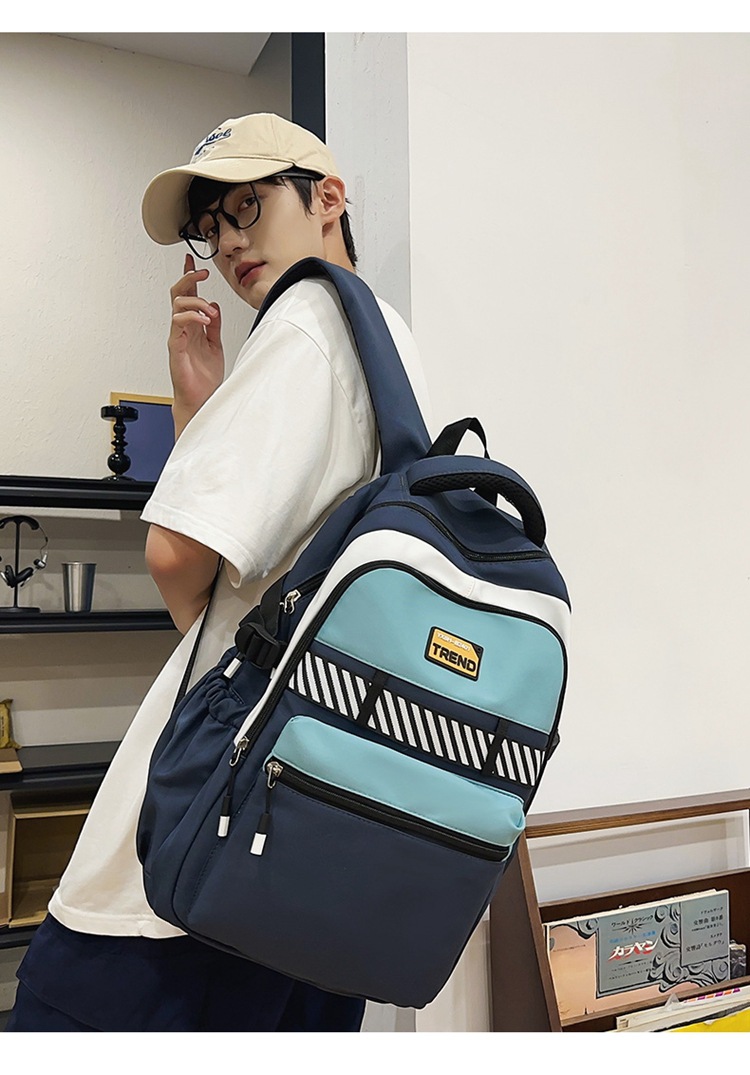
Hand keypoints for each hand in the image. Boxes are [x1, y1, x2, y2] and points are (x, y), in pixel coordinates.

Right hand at [168, 253, 224, 436]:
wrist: (201, 399)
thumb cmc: (205, 377)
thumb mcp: (216, 345)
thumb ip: (215, 326)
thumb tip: (214, 305)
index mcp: (193, 326)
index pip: (188, 296)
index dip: (189, 277)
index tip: (191, 260)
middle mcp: (183, 329)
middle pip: (178, 294)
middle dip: (189, 278)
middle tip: (201, 272)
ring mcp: (177, 336)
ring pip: (177, 305)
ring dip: (195, 301)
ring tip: (210, 309)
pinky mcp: (175, 347)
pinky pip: (178, 324)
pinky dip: (192, 317)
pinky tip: (205, 320)